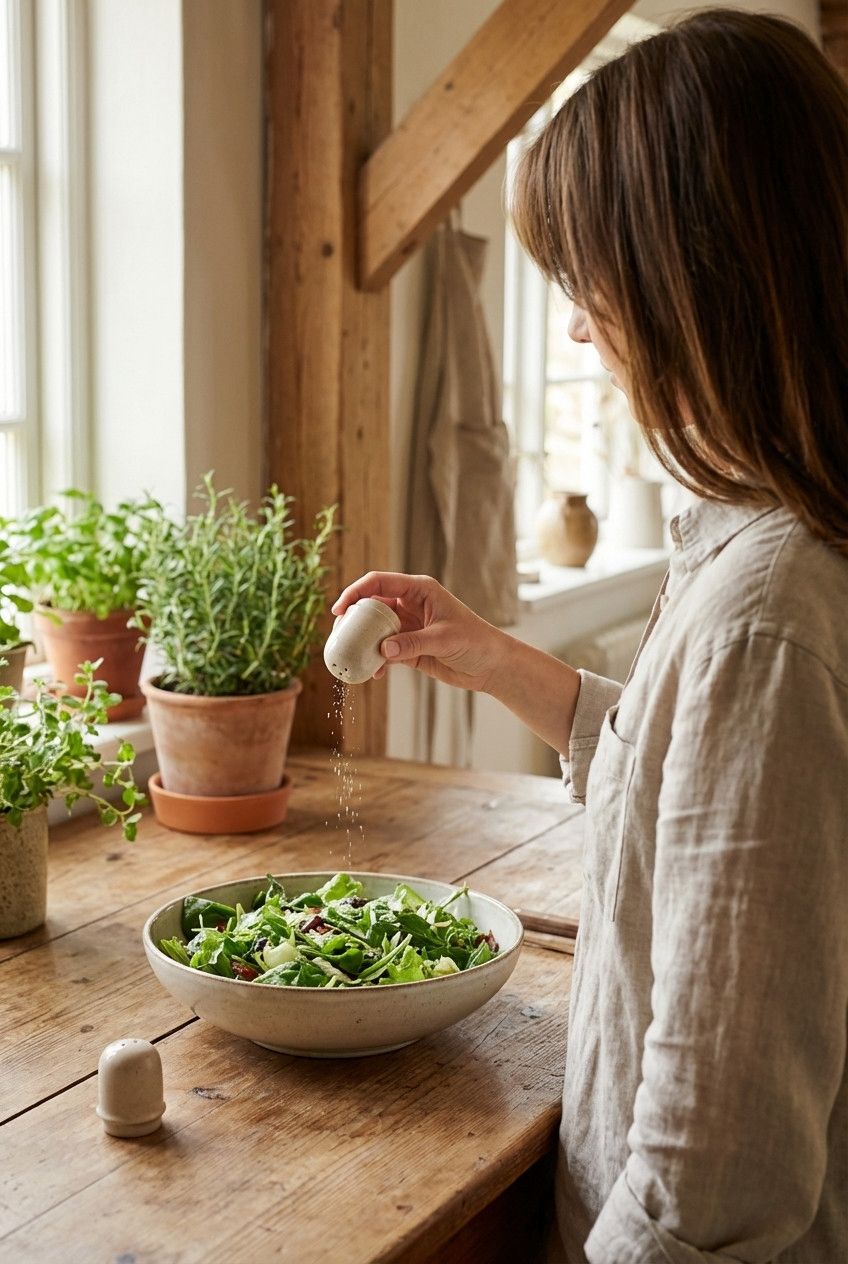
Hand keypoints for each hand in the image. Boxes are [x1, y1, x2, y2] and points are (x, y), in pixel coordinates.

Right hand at [331, 572, 508, 691]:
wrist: (491, 666)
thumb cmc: (475, 642)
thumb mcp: (444, 640)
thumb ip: (412, 644)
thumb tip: (383, 651)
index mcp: (419, 590)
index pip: (380, 583)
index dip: (356, 592)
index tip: (340, 609)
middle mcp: (410, 605)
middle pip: (372, 606)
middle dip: (354, 620)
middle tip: (339, 636)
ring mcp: (408, 626)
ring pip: (375, 630)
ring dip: (363, 642)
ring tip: (351, 656)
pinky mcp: (409, 648)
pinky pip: (384, 651)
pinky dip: (376, 661)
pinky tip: (373, 673)